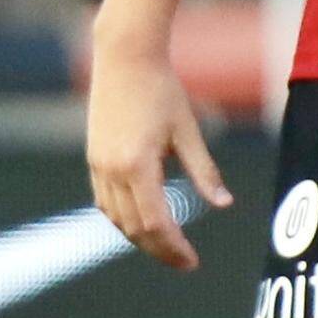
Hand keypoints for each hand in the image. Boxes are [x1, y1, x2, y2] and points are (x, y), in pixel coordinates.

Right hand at [85, 35, 227, 267]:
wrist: (125, 57)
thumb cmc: (162, 88)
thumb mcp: (188, 130)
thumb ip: (204, 171)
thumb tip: (224, 204)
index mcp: (137, 165)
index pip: (155, 223)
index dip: (174, 247)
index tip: (192, 261)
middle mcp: (112, 170)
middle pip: (134, 228)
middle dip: (159, 250)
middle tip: (184, 261)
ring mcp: (98, 165)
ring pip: (116, 219)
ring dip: (140, 237)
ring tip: (166, 245)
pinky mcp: (93, 158)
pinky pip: (105, 202)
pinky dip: (123, 218)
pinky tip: (141, 221)